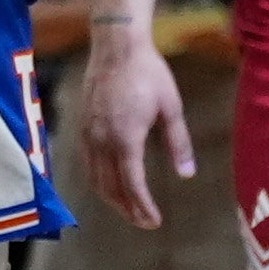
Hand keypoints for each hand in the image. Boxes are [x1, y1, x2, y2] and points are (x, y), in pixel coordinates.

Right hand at [69, 18, 192, 229]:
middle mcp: (101, 140)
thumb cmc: (149, 74)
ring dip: (111, 198)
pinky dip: (98, 181)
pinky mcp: (82, 126)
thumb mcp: (171, 108)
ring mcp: (88, 133)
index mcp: (125, 138)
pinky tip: (110, 183)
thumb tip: (186, 174)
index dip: (143, 206)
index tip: (154, 222)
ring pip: (94, 178)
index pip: (132, 184)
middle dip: (126, 209)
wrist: (116, 47)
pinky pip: (87, 163)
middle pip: (109, 187)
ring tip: (128, 209)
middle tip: (143, 223)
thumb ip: (178, 142)